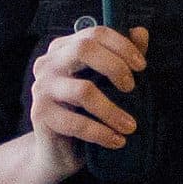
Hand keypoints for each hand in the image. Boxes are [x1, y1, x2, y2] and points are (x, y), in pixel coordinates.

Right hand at [30, 25, 145, 167]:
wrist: (60, 150)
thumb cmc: (86, 112)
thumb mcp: (107, 84)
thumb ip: (122, 58)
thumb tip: (141, 32)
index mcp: (65, 49)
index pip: (95, 33)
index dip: (122, 45)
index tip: (142, 66)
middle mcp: (49, 63)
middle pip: (84, 49)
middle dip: (115, 66)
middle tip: (133, 89)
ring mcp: (41, 87)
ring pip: (83, 90)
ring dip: (112, 110)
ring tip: (130, 126)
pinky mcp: (40, 114)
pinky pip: (76, 122)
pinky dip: (101, 133)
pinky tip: (117, 141)